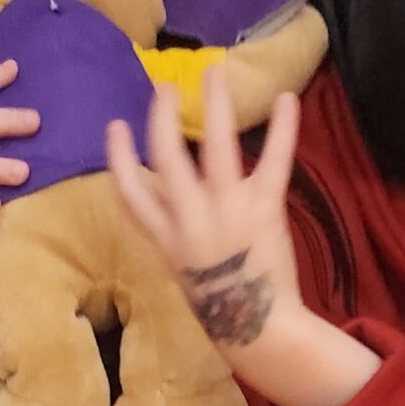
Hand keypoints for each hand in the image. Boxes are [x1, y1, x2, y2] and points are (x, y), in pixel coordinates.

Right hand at [107, 69, 302, 352]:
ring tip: (214, 74)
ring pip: (215, 147)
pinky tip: (288, 98)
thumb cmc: (220, 304)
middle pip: (166, 157)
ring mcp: (227, 211)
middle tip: (165, 87)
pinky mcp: (264, 208)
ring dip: (215, 106)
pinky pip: (274, 160)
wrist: (258, 331)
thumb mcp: (182, 269)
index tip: (116, 126)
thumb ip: (174, 231)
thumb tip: (171, 194)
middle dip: (162, 117)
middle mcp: (189, 220)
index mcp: (166, 239)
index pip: (132, 193)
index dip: (120, 157)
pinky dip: (284, 128)